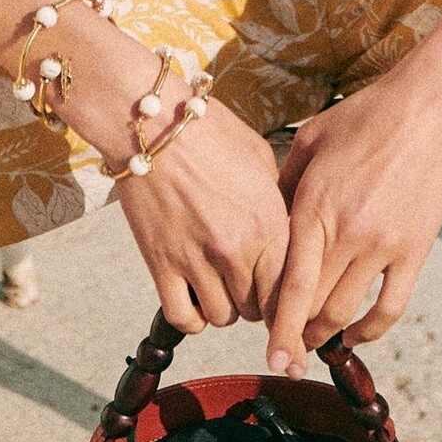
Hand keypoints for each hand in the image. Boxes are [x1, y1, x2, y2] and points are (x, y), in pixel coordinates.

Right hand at [110, 95, 293, 336]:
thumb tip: (284, 229)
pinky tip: (194, 298)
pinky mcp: (161, 264)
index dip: (289, 302)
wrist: (151, 123)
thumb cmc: (207, 131)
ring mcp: (197, 259)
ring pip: (223, 317)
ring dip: (224, 307)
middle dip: (257, 301)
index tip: (286, 305)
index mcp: (268, 222)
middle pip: (257, 308)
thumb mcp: (260, 158)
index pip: (290, 288)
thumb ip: (275, 201)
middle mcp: (236, 248)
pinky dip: (192, 318)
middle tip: (248, 283)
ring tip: (220, 285)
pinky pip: (183, 317)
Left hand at [266, 66, 441, 373]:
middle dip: (295, 335)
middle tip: (285, 347)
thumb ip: (284, 185)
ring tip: (313, 341)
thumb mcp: (310, 141)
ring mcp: (383, 245)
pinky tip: (353, 337)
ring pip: (346, 311)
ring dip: (326, 335)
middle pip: (314, 306)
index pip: (290, 285)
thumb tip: (264, 223)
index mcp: (313, 206)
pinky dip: (369, 331)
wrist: (428, 107)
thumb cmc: (365, 116)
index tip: (269, 355)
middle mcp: (346, 232)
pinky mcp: (414, 249)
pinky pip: (390, 306)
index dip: (277, 327)